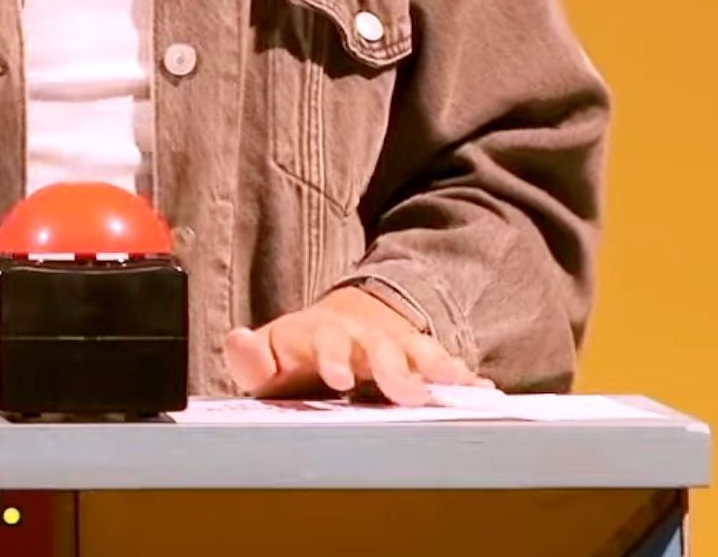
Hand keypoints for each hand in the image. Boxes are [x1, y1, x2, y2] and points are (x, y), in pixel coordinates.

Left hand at [225, 287, 478, 405]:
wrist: (343, 324)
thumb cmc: (301, 353)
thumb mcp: (270, 357)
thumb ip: (251, 357)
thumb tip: (237, 340)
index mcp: (319, 335)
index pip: (324, 340)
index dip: (331, 357)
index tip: (338, 379)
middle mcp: (360, 335)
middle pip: (378, 345)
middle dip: (392, 367)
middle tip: (404, 393)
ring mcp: (394, 342)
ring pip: (416, 350)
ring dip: (433, 367)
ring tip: (453, 387)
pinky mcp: (420, 354)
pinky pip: (445, 363)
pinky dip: (462, 375)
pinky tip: (480, 389)